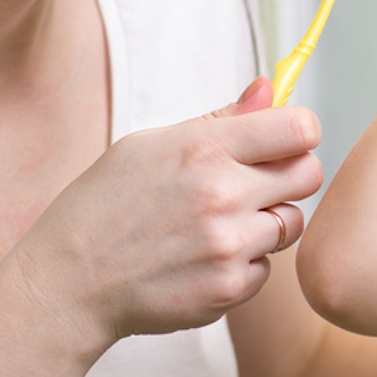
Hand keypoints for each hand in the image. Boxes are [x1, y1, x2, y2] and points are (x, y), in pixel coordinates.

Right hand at [10, 76, 322, 351]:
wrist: (66, 284)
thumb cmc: (104, 206)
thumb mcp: (149, 145)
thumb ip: (221, 119)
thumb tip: (271, 88)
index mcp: (204, 148)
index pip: (300, 128)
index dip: (298, 133)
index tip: (283, 142)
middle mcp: (223, 194)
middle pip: (309, 174)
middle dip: (290, 176)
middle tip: (255, 185)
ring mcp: (229, 245)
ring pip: (291, 224)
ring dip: (266, 224)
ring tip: (218, 226)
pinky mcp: (229, 289)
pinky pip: (267, 269)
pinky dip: (244, 266)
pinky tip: (201, 260)